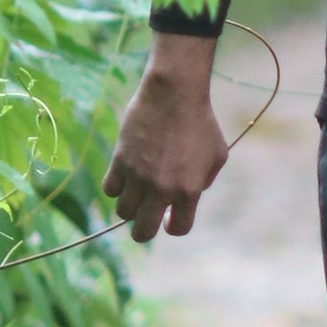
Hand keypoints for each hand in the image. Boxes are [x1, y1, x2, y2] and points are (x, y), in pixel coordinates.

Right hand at [104, 39, 229, 240]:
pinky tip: (125, 175)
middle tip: (146, 215)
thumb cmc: (201, 122)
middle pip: (142, 232)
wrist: (174, 94)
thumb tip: (186, 197)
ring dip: (130, 205)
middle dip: (144, 228)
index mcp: (189, 191)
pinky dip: (116, 187)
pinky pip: (109, 189)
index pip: (178, 229)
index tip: (168, 217)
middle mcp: (161, 189)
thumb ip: (203, 182)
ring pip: (123, 211)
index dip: (172, 226)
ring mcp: (138, 177)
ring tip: (137, 191)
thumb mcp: (217, 156)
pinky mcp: (120, 161)